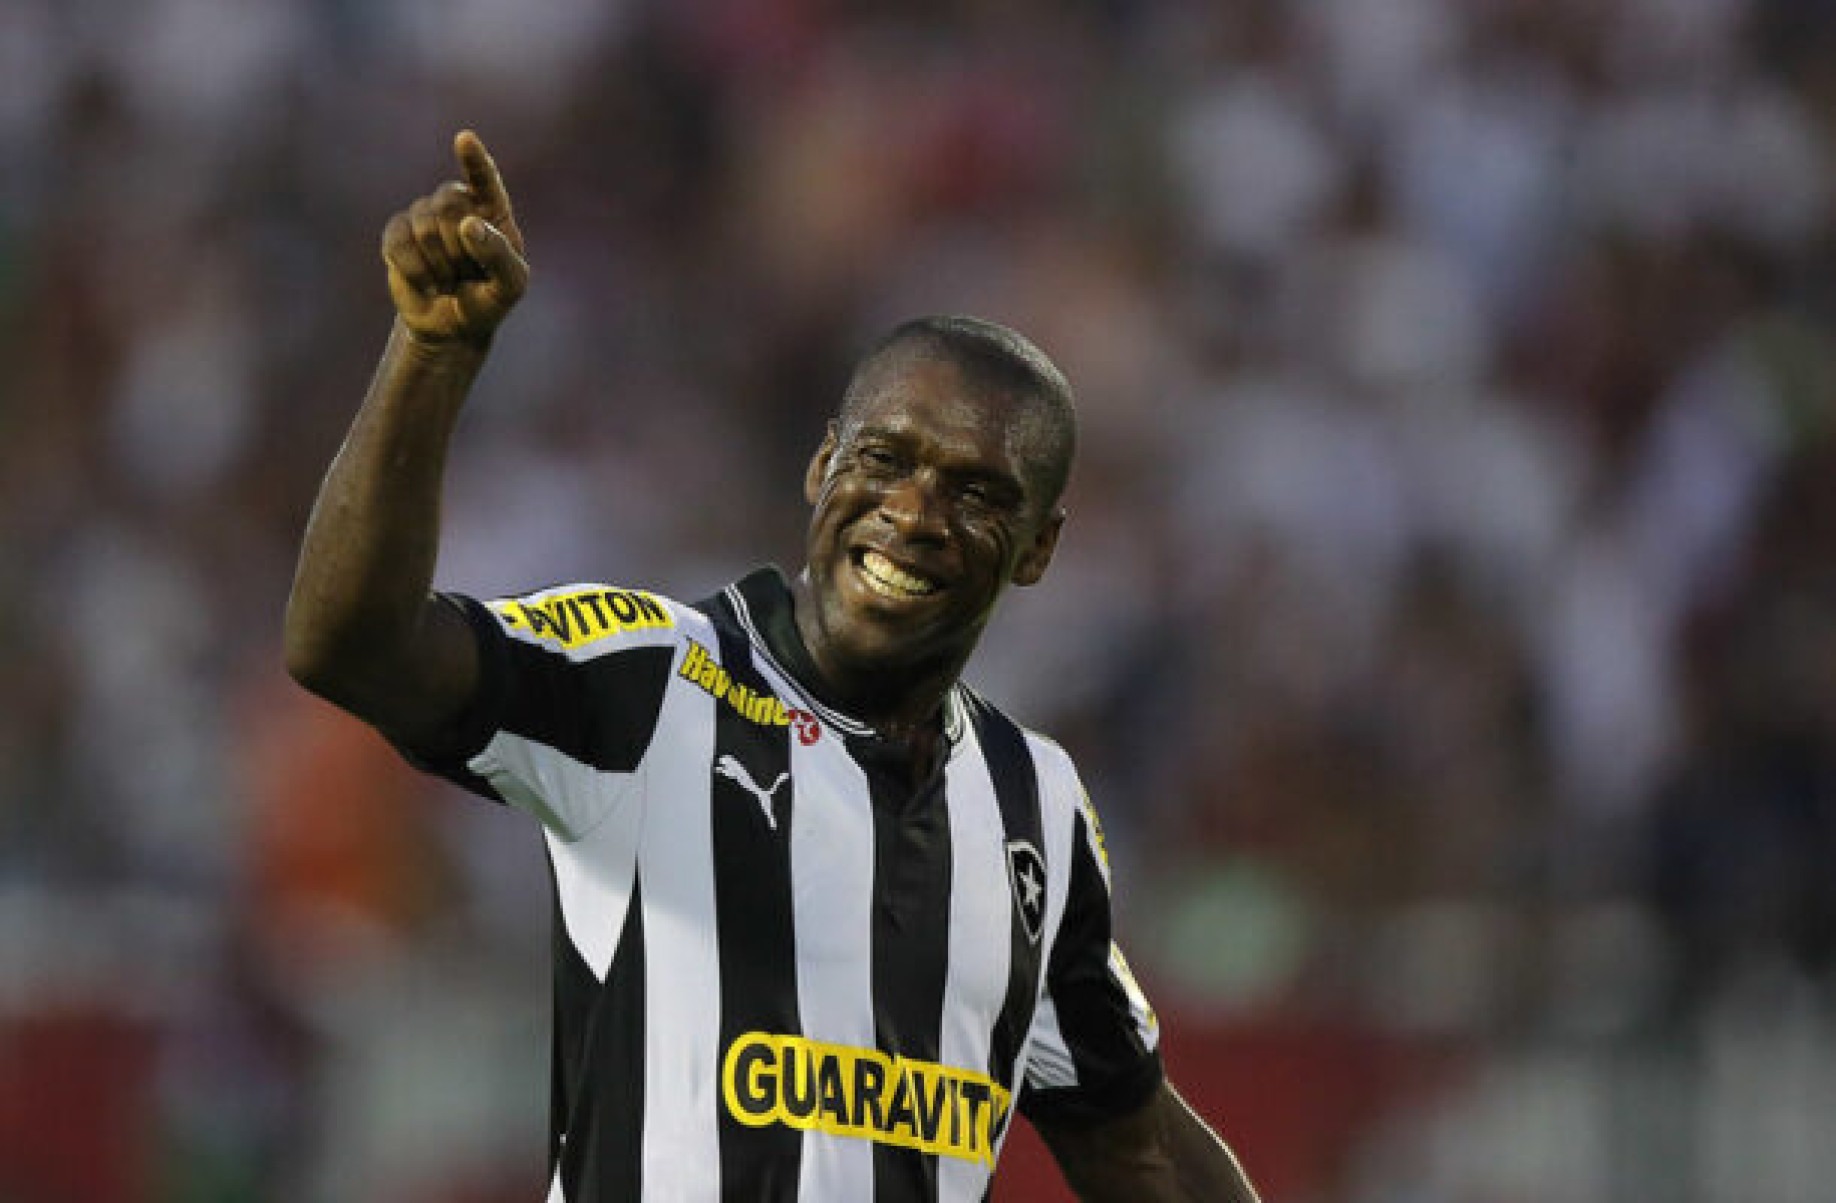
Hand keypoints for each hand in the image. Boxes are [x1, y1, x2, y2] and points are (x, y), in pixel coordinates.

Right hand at [381, 130, 528, 351]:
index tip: (464, 139)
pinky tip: (427, 282)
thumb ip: (499, 255)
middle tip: (466, 273)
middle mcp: (458, 206)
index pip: (484, 178)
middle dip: (458, 245)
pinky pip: (399, 240)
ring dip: (439, 263)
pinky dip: (415, 269)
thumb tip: (468, 224)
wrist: (452, 326)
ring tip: (448, 280)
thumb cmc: (488, 302)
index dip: (474, 160)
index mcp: (492, 211)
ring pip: (423, 223)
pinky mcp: (397, 233)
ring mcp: (424, 215)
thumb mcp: (509, 286)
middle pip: (448, 202)